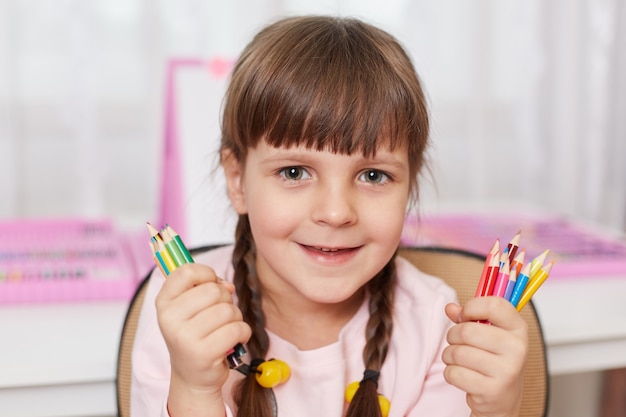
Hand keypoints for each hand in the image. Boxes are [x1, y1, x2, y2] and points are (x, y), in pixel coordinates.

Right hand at [155, 264, 250, 410]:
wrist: (192, 376)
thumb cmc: (195, 334)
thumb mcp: (190, 308)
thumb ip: (205, 287)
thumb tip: (228, 285)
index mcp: (164, 302)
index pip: (186, 271)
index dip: (207, 274)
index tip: (212, 285)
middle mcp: (169, 318)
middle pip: (214, 290)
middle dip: (226, 299)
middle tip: (219, 315)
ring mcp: (185, 337)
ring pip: (228, 310)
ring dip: (235, 317)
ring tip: (225, 329)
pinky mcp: (204, 354)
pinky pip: (237, 328)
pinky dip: (242, 332)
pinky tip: (234, 340)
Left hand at [443, 296, 527, 416]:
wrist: (503, 398)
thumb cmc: (493, 360)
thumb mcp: (487, 333)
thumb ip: (468, 316)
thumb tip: (450, 308)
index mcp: (518, 328)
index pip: (494, 305)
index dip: (471, 307)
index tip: (465, 316)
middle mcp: (516, 348)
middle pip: (467, 331)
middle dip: (453, 335)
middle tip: (457, 342)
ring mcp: (506, 371)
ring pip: (457, 352)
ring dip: (449, 355)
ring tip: (458, 360)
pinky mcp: (492, 390)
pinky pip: (454, 373)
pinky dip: (450, 373)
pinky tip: (462, 375)